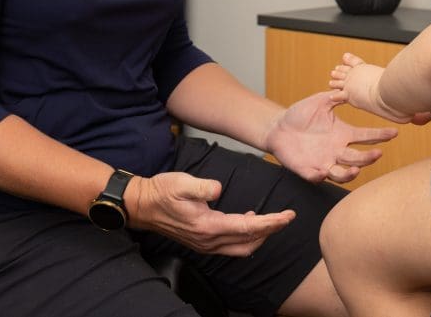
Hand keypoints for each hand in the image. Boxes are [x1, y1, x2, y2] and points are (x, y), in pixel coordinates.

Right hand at [129, 171, 294, 256]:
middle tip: (286, 218)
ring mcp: (205, 244)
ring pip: (242, 248)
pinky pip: (231, 246)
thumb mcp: (181, 183)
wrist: (142, 206)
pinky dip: (246, 237)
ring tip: (272, 221)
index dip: (271, 222)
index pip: (248, 227)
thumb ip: (203, 187)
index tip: (288, 216)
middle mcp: (208, 240)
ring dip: (260, 236)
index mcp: (207, 226)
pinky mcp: (202, 242)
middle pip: (249, 242)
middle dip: (271, 231)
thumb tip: (219, 189)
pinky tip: (248, 220)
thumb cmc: (161, 192)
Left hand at [265, 91, 398, 183]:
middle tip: (377, 154)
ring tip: (356, 170)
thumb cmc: (300, 114)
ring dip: (350, 174)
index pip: (366, 136)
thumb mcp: (319, 101)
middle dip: (368, 158)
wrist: (278, 127)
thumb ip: (333, 96)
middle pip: (358, 158)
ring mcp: (323, 162)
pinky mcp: (307, 170)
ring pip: (341, 174)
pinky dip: (319, 176)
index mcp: (343, 134)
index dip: (380, 135)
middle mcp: (337, 150)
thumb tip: (347, 90)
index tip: (394, 133)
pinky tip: (323, 171)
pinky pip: (315, 176)